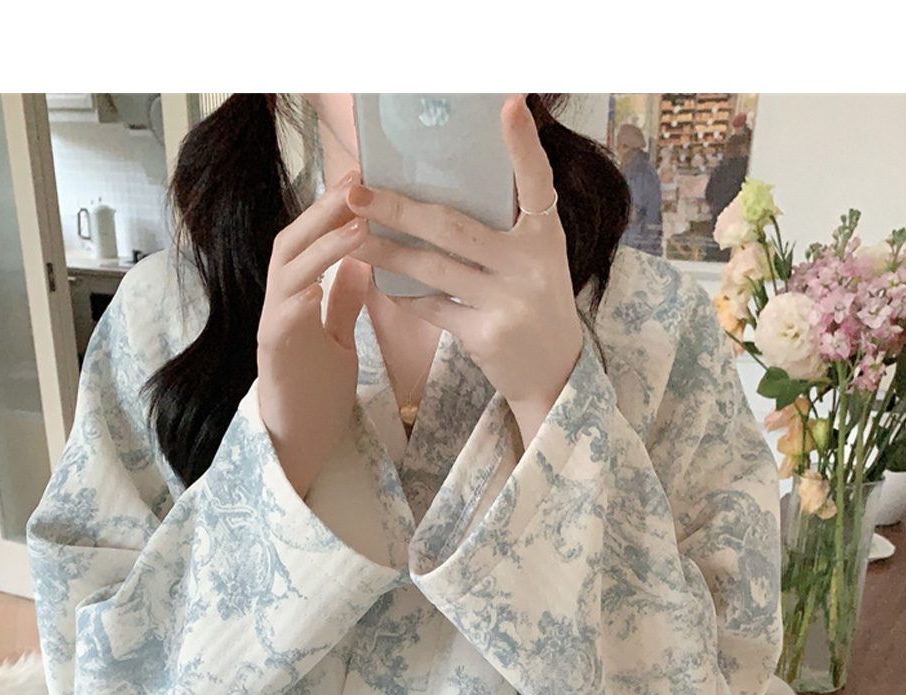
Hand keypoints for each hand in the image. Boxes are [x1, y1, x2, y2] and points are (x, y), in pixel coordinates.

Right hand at [257, 181, 371, 494]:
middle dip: (323, 209)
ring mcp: (274, 325)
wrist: (298, 449)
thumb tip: (363, 259)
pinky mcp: (274, 352)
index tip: (363, 178)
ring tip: (356, 219)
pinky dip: (307, 289)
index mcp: (297, 297)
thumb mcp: (339, 340)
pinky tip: (331, 273)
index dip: (331, 208)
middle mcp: (280, 303)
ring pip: (288, 267)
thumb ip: (345, 300)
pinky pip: (286, 312)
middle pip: (292, 241)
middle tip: (358, 180)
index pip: (309, 240)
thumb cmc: (316, 398)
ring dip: (322, 241)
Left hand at [348, 97, 581, 449]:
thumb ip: (509, 224)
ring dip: (387, 251)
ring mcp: (507, 303)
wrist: (555, 377)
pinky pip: (434, 307)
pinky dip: (406, 294)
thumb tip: (457, 180)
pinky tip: (382, 281)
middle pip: (453, 227)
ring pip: (434, 268)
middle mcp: (529, 266)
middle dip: (399, 208)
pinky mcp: (486, 336)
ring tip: (352, 236)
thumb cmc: (537, 304)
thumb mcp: (538, 258)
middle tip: (358, 191)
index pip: (537, 182)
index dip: (524, 145)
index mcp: (545, 236)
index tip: (511, 104)